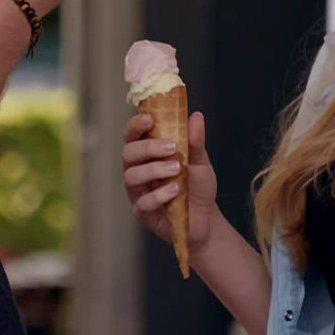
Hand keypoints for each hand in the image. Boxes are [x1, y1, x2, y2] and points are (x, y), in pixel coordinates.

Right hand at [122, 110, 217, 252]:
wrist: (206, 218)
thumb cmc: (198, 186)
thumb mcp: (201, 161)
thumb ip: (196, 141)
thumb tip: (197, 116)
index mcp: (148, 153)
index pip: (133, 134)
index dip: (135, 125)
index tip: (150, 119)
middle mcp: (138, 169)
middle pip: (128, 153)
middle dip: (148, 147)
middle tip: (171, 147)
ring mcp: (138, 191)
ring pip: (131, 176)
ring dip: (154, 170)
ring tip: (177, 170)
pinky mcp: (143, 212)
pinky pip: (142, 202)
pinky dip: (159, 195)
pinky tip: (175, 191)